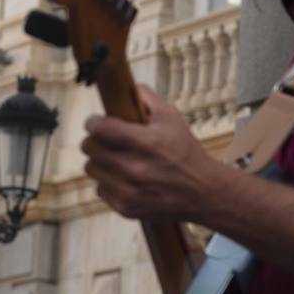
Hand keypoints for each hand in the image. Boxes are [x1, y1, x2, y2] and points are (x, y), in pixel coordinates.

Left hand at [81, 84, 219, 222]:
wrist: (203, 192)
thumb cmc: (185, 151)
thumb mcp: (172, 117)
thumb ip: (147, 97)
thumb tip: (126, 86)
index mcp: (147, 142)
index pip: (101, 128)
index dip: (93, 122)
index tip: (94, 121)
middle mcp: (136, 168)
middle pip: (90, 147)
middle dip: (94, 139)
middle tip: (102, 139)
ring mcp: (130, 191)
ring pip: (91, 168)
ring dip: (99, 161)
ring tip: (113, 157)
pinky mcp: (126, 208)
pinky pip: (99, 189)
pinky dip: (107, 182)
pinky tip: (122, 177)